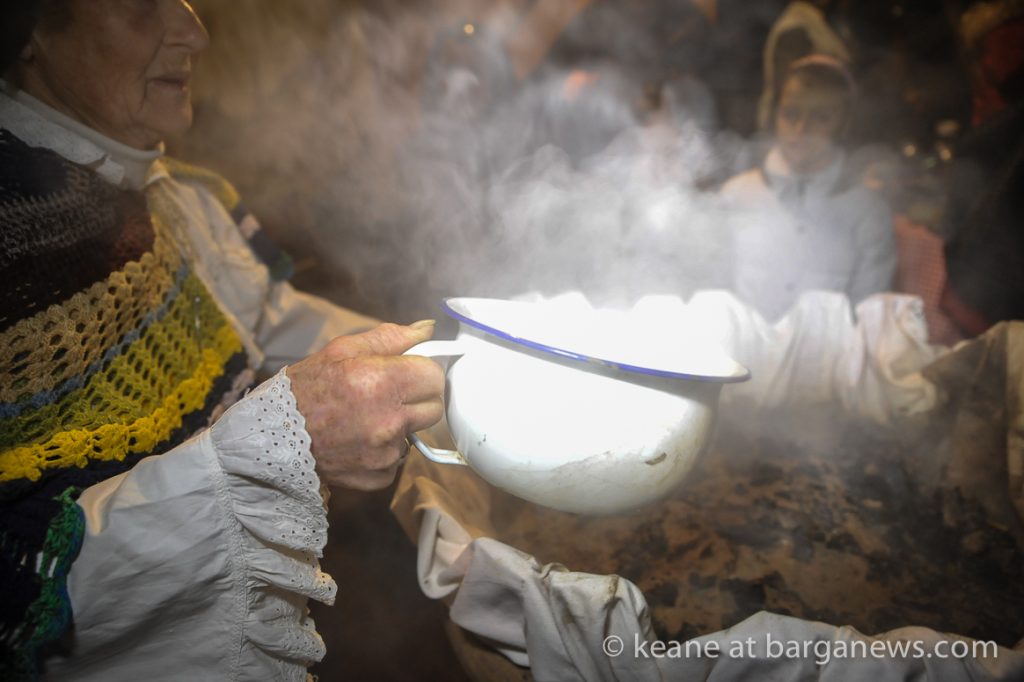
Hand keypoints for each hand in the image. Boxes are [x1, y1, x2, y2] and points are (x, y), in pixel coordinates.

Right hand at [287, 321, 444, 489]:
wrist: (271, 438)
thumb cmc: (304, 390)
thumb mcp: (341, 350)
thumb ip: (390, 337)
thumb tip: (426, 329)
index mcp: (381, 382)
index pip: (435, 376)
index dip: (424, 371)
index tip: (411, 372)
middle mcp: (388, 420)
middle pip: (434, 407)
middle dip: (418, 398)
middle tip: (390, 394)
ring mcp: (384, 452)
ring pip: (416, 433)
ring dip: (401, 425)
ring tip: (367, 417)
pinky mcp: (379, 475)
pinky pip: (397, 458)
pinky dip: (384, 450)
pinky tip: (360, 439)